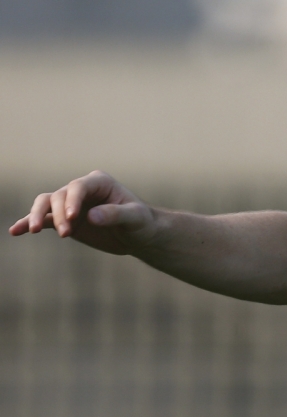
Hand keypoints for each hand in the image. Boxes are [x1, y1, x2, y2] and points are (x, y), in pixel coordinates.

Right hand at [8, 171, 155, 255]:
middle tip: (66, 234)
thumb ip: (115, 215)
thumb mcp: (135, 218)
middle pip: (59, 196)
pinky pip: (44, 218)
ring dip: (37, 216)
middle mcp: (82, 189)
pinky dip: (28, 223)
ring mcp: (71, 204)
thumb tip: (90, 216)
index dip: (72, 200)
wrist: (138, 235)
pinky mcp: (64, 219)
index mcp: (100, 182)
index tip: (72, 218)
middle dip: (59, 214)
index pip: (78, 187)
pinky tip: (15, 231)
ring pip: (46, 204)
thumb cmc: (141, 222)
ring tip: (33, 230)